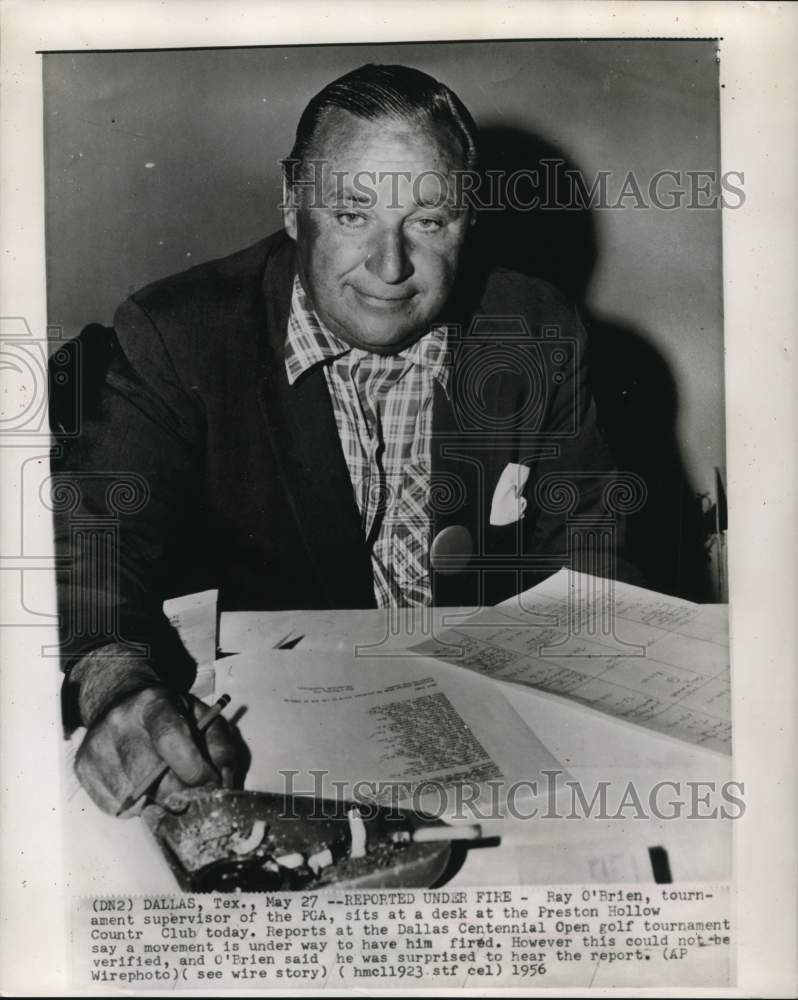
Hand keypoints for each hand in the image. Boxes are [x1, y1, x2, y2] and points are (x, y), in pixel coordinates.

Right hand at [75, 687, 241, 814]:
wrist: (120, 701)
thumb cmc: (170, 714)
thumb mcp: (202, 718)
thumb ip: (221, 749)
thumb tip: (222, 785)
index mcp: (154, 702)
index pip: (170, 738)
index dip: (193, 768)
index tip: (209, 782)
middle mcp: (119, 721)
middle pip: (153, 776)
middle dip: (180, 792)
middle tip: (190, 789)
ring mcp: (97, 746)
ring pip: (136, 798)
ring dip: (157, 800)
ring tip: (162, 781)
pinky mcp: (83, 768)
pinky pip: (117, 808)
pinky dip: (135, 805)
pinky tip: (140, 783)